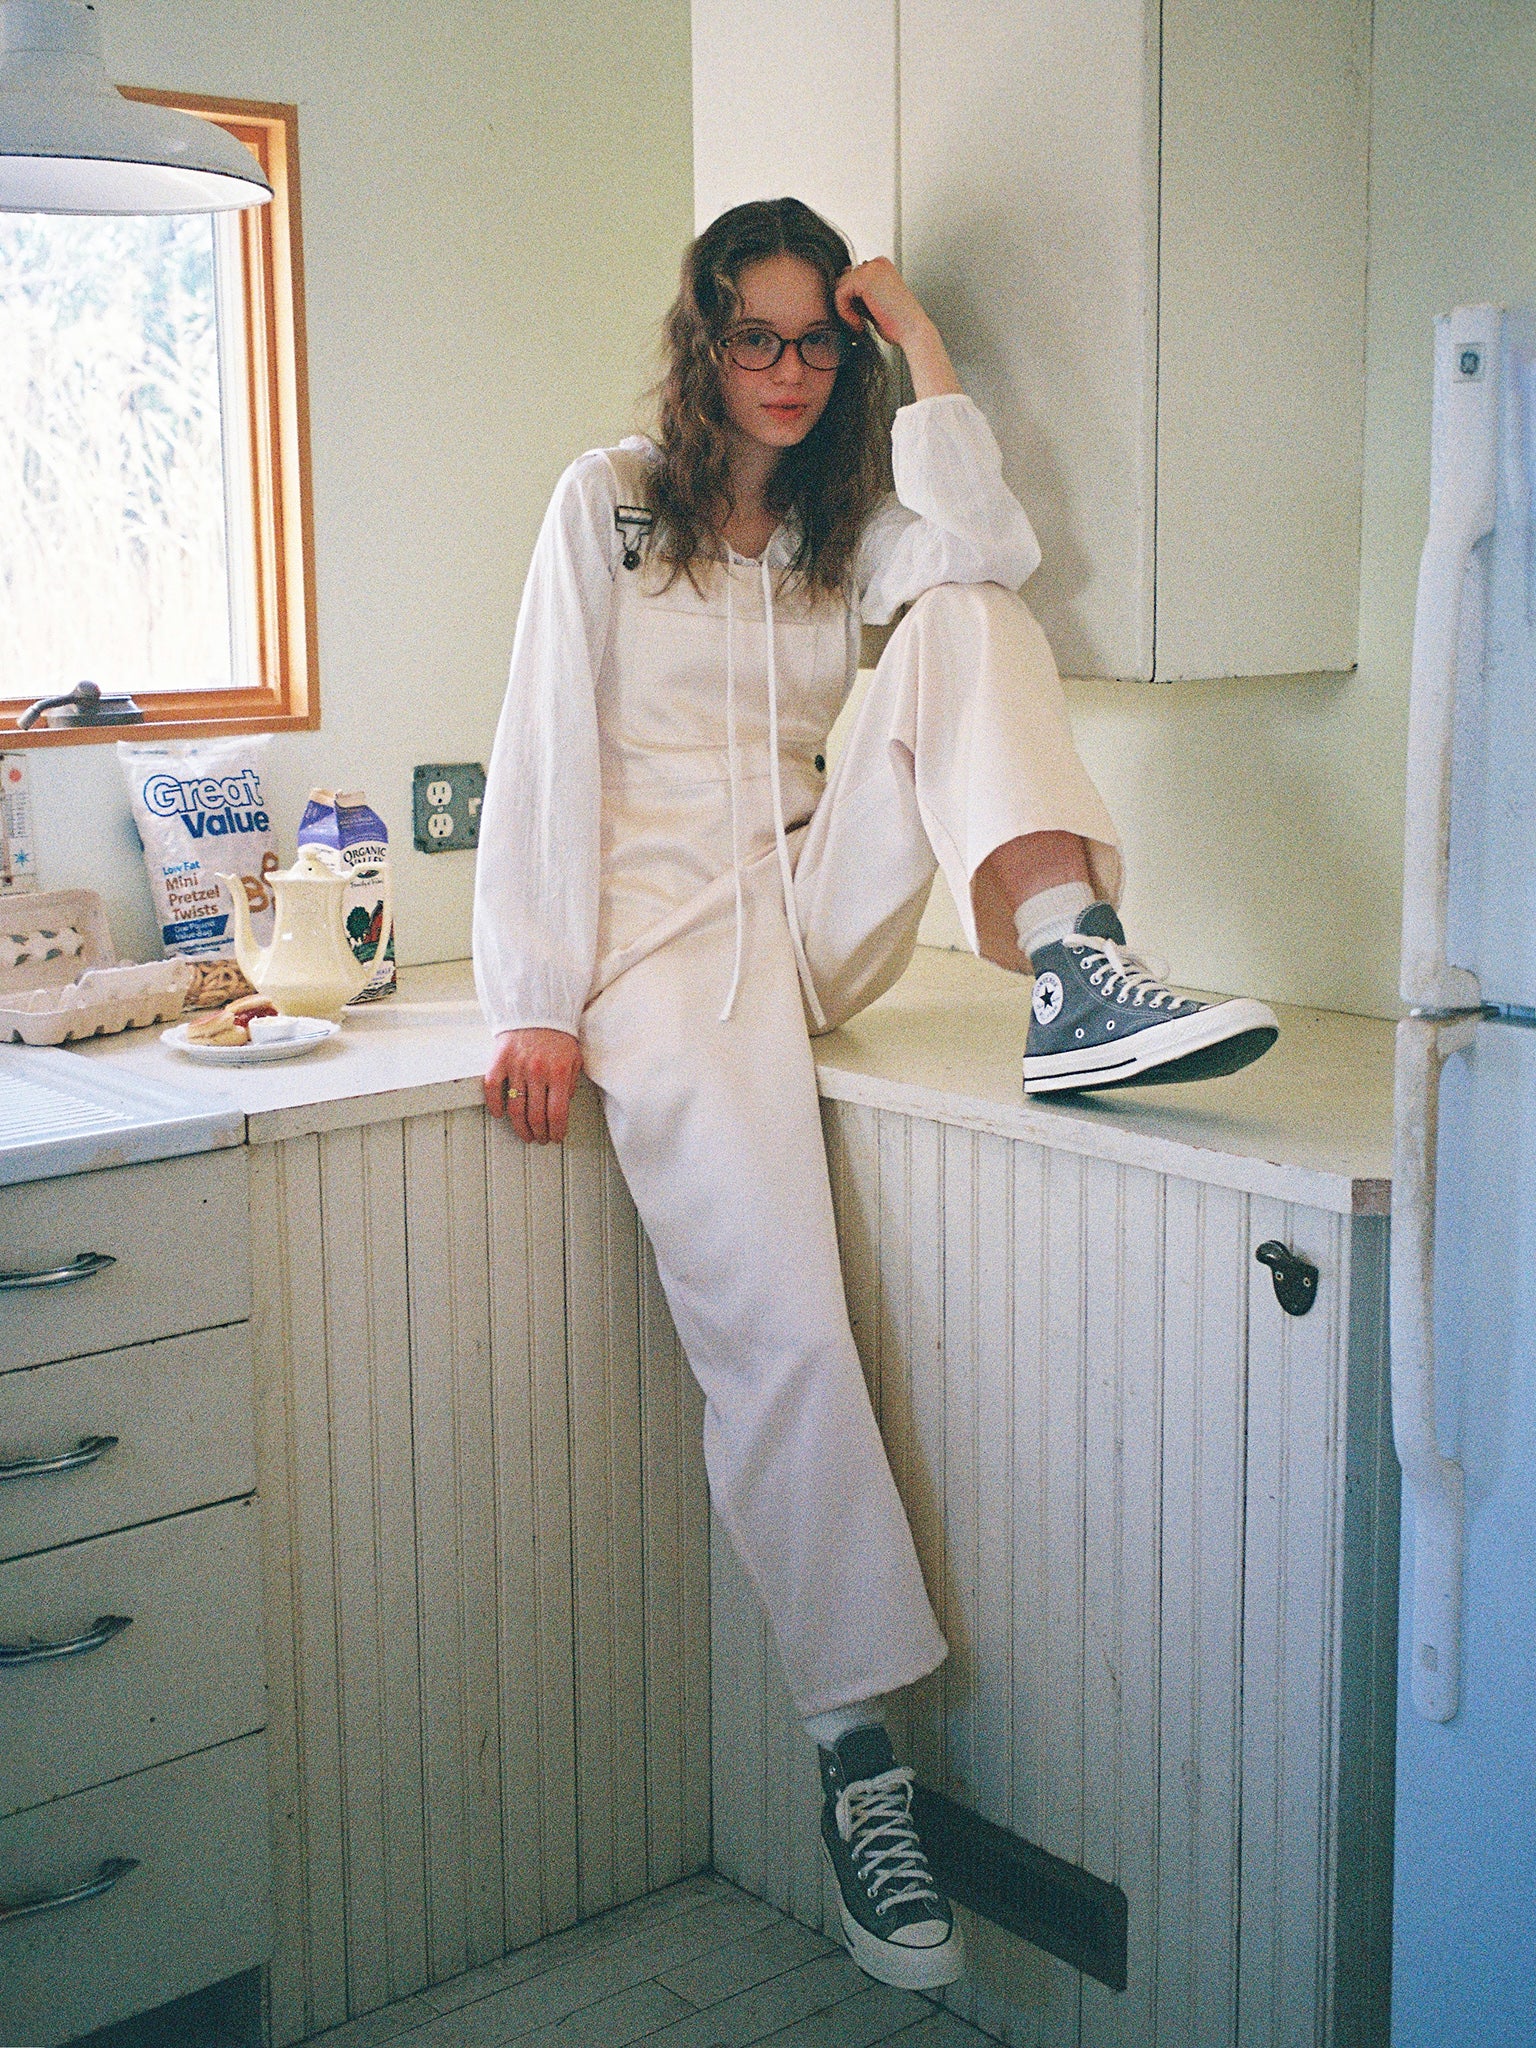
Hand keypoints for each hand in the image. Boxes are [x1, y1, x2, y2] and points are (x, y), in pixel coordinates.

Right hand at [484, 1028, 582, 1143]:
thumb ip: (571, 1083)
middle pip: (536, 1116)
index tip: (556, 1137)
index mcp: (559, 1073)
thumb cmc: (558, 1035)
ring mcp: (516, 1067)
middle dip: (540, 1133)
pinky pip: (492, 1089)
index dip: (557, 1131)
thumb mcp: (575, 1058)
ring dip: (521, 1127)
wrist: (537, 1008)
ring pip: (515, 1108)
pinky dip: (495, 1105)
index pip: (557, 1113)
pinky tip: (500, 1115)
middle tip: (541, 1139)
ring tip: (526, 1134)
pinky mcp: (499, 1061)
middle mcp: (537, 1072)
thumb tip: (564, 1106)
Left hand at [833, 258, 959, 399]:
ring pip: (840, 286)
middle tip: (860, 321)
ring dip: (845, 309)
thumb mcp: (876, 302)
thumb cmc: (898, 323)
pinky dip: (844, 312)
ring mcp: (871, 269)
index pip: (853, 276)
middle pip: (844, 279)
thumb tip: (840, 288)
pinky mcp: (863, 279)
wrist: (912, 331)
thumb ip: (862, 293)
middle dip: (848, 302)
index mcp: (882, 266)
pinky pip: (839, 294)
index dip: (852, 299)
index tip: (862, 317)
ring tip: (859, 323)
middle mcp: (877, 263)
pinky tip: (859, 323)